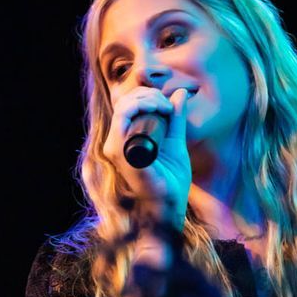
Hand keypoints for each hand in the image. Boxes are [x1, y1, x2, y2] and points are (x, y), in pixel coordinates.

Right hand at [102, 86, 191, 230]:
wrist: (172, 204)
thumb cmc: (172, 180)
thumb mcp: (176, 141)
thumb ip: (176, 118)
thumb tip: (180, 92)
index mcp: (126, 141)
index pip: (127, 106)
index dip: (146, 96)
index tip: (168, 105)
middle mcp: (116, 145)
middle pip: (124, 103)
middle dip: (147, 95)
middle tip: (168, 106)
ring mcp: (117, 150)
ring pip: (123, 108)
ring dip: (146, 100)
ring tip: (165, 107)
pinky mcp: (122, 155)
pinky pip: (123, 121)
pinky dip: (140, 108)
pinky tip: (158, 110)